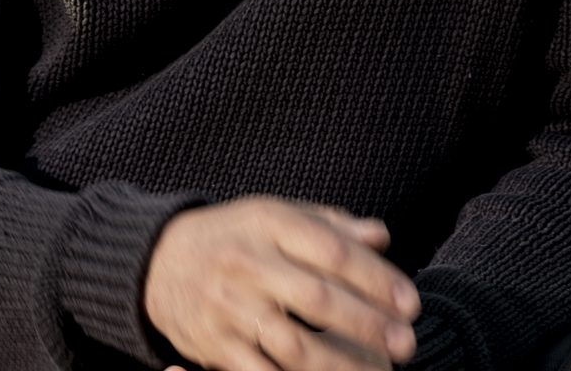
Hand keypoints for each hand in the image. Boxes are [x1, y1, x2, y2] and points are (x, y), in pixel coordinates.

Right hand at [143, 196, 420, 370]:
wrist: (159, 260)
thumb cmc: (236, 235)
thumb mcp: (277, 215)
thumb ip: (330, 226)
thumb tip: (381, 237)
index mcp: (268, 224)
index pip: (332, 251)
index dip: (375, 277)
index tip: (411, 302)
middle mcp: (248, 264)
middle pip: (316, 299)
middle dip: (367, 324)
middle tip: (408, 342)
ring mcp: (229, 308)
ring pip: (292, 345)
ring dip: (341, 364)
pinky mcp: (214, 347)